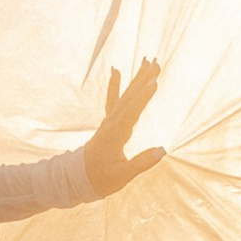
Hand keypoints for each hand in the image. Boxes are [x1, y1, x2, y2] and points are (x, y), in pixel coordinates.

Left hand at [84, 59, 164, 198]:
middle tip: (156, 63)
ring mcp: (109, 121)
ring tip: (147, 62)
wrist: (77, 178)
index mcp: (115, 134)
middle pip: (129, 97)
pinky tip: (116, 71)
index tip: (154, 82)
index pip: (132, 111)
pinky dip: (115, 85)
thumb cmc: (100, 178)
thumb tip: (162, 150)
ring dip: (136, 79)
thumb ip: (142, 163)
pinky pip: (113, 100)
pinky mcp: (109, 123)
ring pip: (124, 95)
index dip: (143, 97)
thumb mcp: (122, 175)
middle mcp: (111, 123)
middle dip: (143, 79)